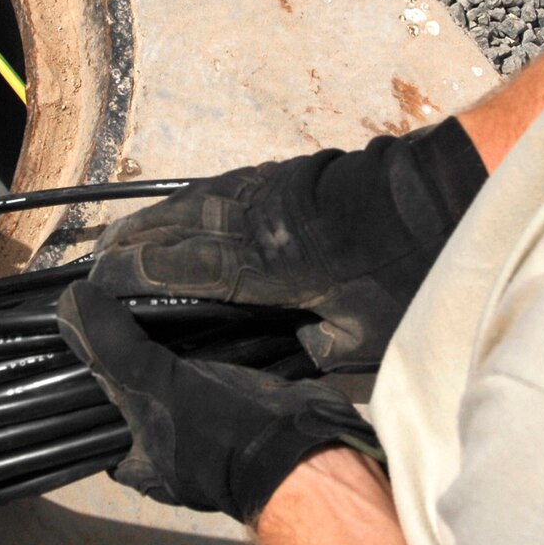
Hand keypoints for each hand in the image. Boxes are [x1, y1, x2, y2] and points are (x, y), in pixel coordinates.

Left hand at [57, 280, 378, 522]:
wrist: (306, 446)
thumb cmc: (220, 432)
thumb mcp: (156, 387)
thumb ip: (114, 350)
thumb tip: (69, 302)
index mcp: (145, 466)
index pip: (101, 429)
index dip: (93, 390)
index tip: (89, 345)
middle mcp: (177, 459)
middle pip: (146, 404)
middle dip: (144, 365)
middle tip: (131, 315)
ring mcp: (216, 439)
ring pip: (186, 390)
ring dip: (184, 356)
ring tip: (168, 307)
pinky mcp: (249, 417)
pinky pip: (224, 382)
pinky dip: (219, 355)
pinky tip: (211, 318)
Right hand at [85, 119, 485, 371]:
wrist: (450, 201)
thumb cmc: (412, 279)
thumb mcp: (368, 344)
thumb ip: (316, 359)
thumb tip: (282, 368)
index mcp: (268, 265)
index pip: (183, 268)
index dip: (137, 278)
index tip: (99, 287)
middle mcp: (258, 220)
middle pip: (177, 228)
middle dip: (132, 247)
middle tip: (94, 266)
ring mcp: (271, 191)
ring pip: (196, 203)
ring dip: (155, 221)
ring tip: (120, 238)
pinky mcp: (289, 177)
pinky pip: (223, 190)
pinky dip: (191, 202)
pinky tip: (179, 210)